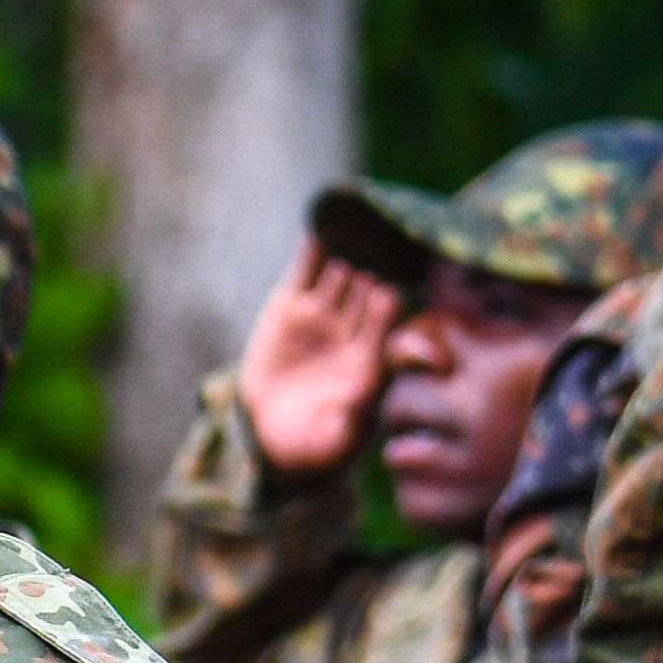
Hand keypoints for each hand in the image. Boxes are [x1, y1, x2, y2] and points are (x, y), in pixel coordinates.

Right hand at [235, 239, 402, 476]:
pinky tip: (321, 221)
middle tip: (375, 238)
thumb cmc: (316, 444)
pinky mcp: (293, 303)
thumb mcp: (334, 440)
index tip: (386, 288)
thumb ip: (352, 416)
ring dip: (348, 245)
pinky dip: (314, 245)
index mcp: (374, 358)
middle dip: (371, 265)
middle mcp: (357, 328)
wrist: (275, 435)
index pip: (386, 324)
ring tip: (350, 218)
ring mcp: (326, 312)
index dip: (386, 304)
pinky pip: (308, 267)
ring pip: (341, 270)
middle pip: (366, 288)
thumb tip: (364, 393)